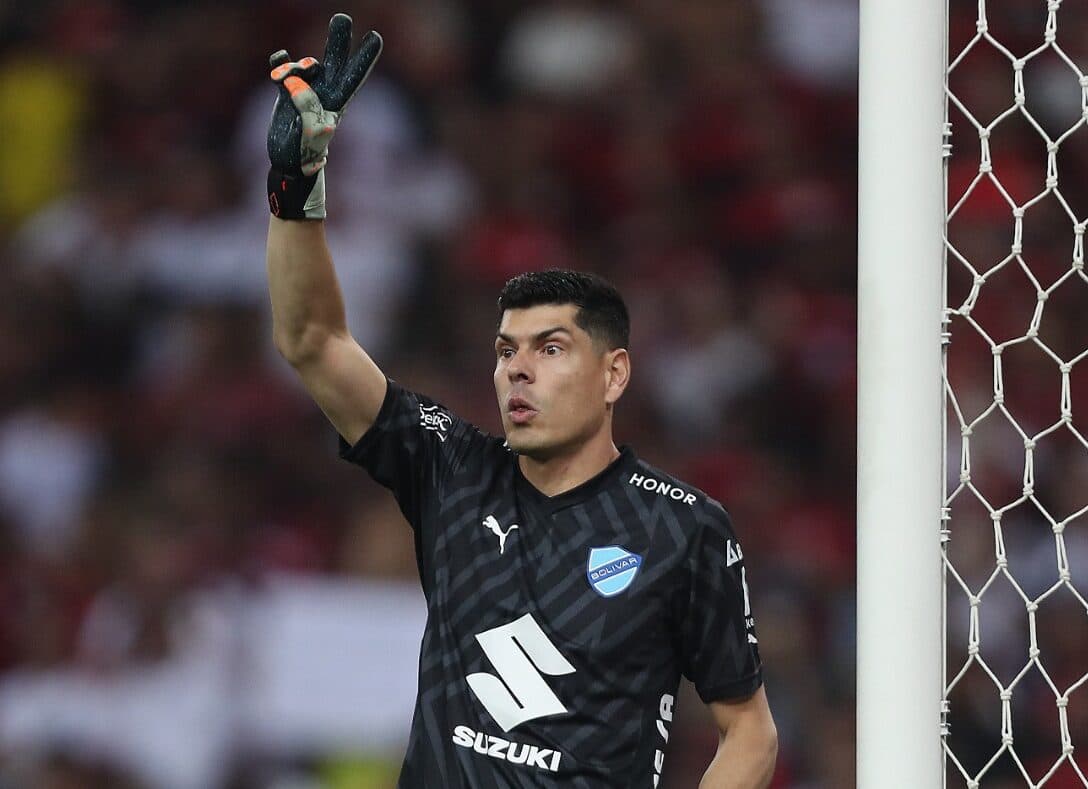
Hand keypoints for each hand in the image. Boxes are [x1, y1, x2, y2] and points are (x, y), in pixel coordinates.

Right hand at [266, 14, 382, 219]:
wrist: (289, 164)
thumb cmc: (305, 154)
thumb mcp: (310, 132)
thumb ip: (305, 104)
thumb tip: (295, 82)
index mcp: (337, 102)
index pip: (354, 75)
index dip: (364, 56)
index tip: (376, 37)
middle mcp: (324, 92)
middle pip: (334, 60)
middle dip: (338, 39)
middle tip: (343, 18)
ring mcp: (305, 91)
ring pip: (306, 64)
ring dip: (297, 63)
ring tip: (282, 75)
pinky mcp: (286, 93)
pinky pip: (283, 69)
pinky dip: (280, 63)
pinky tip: (277, 64)